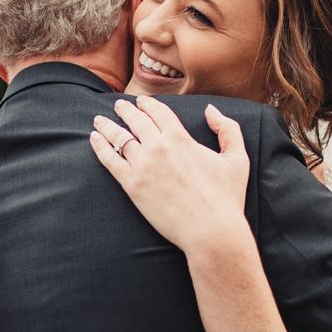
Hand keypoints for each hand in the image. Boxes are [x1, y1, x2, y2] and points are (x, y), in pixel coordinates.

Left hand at [89, 96, 251, 254]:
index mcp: (180, 137)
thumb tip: (210, 110)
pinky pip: (110, 160)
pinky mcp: (132, 185)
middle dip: (125, 110)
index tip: (140, 101)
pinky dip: (100, 146)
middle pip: (136, 120)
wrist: (210, 229)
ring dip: (108, 125)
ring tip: (99, 120)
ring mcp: (143, 165)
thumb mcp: (237, 158)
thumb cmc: (226, 197)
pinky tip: (94, 139)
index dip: (147, 104)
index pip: (158, 112)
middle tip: (118, 105)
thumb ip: (228, 129)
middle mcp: (158, 146)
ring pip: (119, 137)